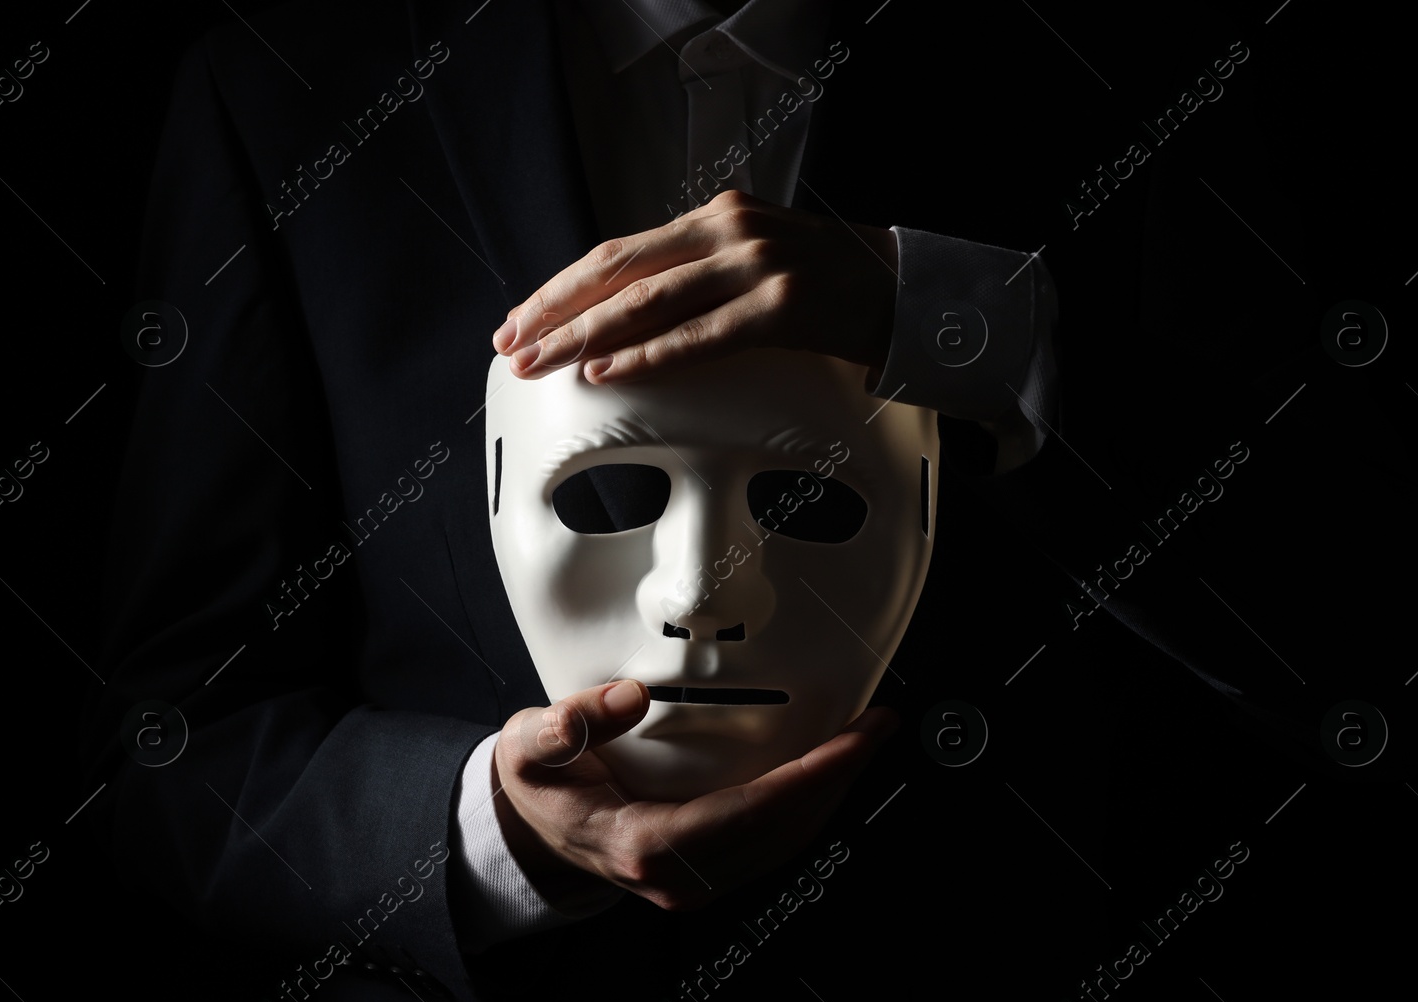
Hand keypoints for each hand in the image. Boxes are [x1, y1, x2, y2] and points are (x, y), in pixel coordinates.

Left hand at [491, 189, 898, 384]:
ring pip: (650, 299)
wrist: (906, 295)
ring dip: (586, 336)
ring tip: (543, 363)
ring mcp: (758, 265)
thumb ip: (698, 273)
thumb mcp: (755, 261)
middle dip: (556, 309)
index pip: (619, 249)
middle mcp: (731, 230)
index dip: (562, 286)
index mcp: (718, 215)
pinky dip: (649, 355)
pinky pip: (701, 336)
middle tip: (511, 345)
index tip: (520, 318)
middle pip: (620, 268)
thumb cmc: (826, 288)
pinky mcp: (783, 306)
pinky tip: (607, 371)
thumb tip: (624, 312)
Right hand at [492, 678, 894, 910]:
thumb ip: (570, 722)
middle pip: (782, 830)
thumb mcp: (531, 746)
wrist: (530, 831)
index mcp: (644, 845)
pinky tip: (826, 769)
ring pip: (786, 842)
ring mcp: (696, 881)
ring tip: (865, 741)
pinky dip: (808, 803)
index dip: (809, 777)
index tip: (853, 741)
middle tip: (878, 726)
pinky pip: (774, 841)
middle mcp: (680, 875)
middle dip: (839, 778)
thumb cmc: (537, 786)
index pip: (750, 813)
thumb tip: (629, 697)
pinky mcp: (708, 871)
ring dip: (832, 792)